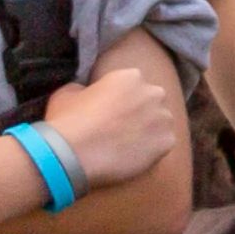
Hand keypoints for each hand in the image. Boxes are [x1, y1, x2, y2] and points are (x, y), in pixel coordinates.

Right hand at [39, 56, 182, 192]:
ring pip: (160, 123)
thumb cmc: (68, 120)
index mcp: (130, 76)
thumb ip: (85, 88)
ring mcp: (164, 119)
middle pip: (151, 101)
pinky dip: (150, 150)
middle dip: (140, 111)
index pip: (131, 83)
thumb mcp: (66, 93)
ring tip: (125, 145)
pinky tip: (131, 156)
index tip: (109, 110)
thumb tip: (88, 92)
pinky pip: (162, 144)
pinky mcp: (168, 142)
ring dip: (148, 131)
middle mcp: (154, 93)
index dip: (120, 97)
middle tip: (120, 127)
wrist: (74, 154)